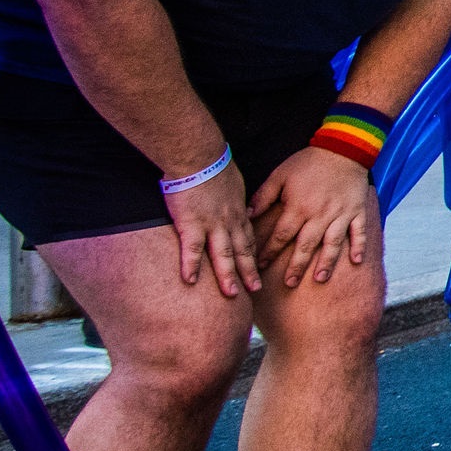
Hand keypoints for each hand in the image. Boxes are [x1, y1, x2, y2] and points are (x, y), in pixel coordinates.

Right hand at [164, 162, 256, 298]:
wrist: (199, 156)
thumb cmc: (214, 165)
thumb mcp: (235, 183)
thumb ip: (236, 200)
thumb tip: (241, 207)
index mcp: (238, 212)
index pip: (249, 238)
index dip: (254, 255)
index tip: (258, 268)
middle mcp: (229, 222)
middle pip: (242, 251)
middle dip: (249, 272)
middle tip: (256, 290)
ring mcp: (211, 225)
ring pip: (223, 255)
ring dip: (228, 275)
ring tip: (233, 294)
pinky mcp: (191, 224)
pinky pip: (192, 249)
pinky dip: (191, 266)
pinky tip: (191, 281)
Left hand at [249, 147, 378, 288]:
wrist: (342, 148)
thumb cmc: (308, 161)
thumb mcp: (280, 175)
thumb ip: (264, 196)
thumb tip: (247, 215)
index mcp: (298, 207)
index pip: (281, 235)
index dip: (269, 251)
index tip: (260, 265)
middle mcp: (319, 214)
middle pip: (305, 245)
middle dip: (296, 266)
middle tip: (289, 283)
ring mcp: (340, 214)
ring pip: (332, 243)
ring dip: (326, 262)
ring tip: (319, 279)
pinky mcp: (357, 210)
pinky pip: (359, 231)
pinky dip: (358, 246)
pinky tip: (355, 261)